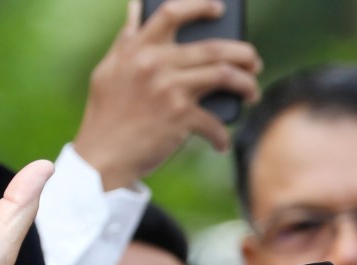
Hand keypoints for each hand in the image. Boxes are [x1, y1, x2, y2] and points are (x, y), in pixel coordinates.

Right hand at [72, 0, 261, 190]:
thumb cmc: (106, 115)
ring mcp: (169, 89)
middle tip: (254, 63)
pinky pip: (214, 121)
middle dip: (243, 54)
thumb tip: (136, 7)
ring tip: (252, 93)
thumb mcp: (108, 70)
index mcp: (137, 48)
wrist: (102, 158)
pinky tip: (221, 143)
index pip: (172, 12)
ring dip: (246, 85)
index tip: (219, 9)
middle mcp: (155, 63)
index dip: (200, 6)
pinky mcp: (179, 117)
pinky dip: (221, 135)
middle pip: (213, 47)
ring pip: (224, 76)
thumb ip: (126, 40)